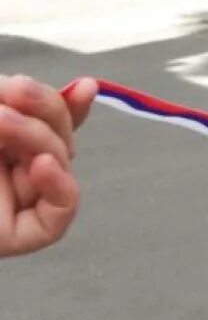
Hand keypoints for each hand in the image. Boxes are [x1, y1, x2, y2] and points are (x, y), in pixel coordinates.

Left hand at [0, 75, 96, 256]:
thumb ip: (16, 99)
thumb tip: (85, 86)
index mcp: (6, 144)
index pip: (50, 122)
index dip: (69, 104)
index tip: (86, 86)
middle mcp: (14, 169)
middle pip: (61, 136)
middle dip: (46, 110)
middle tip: (12, 90)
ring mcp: (20, 201)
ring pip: (62, 163)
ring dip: (37, 136)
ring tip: (0, 119)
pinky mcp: (24, 233)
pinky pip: (60, 212)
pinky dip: (60, 186)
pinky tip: (41, 165)